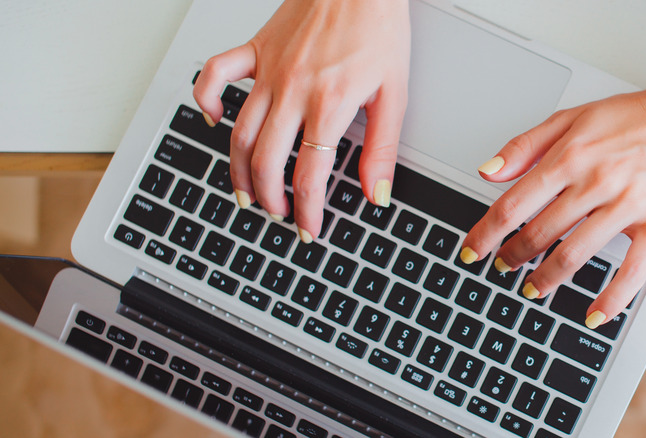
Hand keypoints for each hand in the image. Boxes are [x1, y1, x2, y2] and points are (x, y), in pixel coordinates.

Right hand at [193, 0, 409, 241]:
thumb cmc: (379, 27)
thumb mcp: (394, 93)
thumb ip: (381, 148)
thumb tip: (376, 191)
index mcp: (329, 104)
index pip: (309, 175)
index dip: (307, 211)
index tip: (309, 228)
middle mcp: (292, 90)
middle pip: (266, 160)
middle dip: (270, 198)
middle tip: (279, 214)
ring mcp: (269, 71)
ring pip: (239, 132)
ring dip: (239, 170)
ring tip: (247, 193)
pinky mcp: (255, 50)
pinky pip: (216, 75)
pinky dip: (207, 100)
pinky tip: (216, 121)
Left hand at [460, 81, 645, 327]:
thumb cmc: (630, 119)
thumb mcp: (570, 118)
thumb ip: (524, 146)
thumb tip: (486, 172)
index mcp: (569, 157)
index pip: (513, 205)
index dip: (485, 234)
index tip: (470, 252)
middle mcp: (595, 182)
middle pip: (539, 233)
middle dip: (512, 257)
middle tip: (501, 268)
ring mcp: (627, 206)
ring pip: (574, 255)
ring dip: (546, 279)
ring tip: (531, 289)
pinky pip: (632, 272)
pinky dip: (610, 299)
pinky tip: (592, 315)